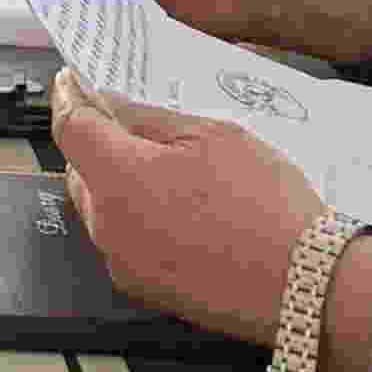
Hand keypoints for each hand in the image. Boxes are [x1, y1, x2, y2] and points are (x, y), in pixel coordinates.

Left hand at [48, 73, 324, 346]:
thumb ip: (150, 118)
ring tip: (167, 167)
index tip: (72, 82)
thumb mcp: (213, 137)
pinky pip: (124, 240)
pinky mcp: (145, 290)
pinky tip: (180, 208)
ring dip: (118, 183)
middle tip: (132, 121)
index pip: (70, 128)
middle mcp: (107, 226)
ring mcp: (123, 263)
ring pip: (101, 208)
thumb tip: (112, 107)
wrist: (303, 285)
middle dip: (98, 143)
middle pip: (80, 171)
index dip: (69, 98)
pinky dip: (138, 218)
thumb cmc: (265, 206)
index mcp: (118, 179)